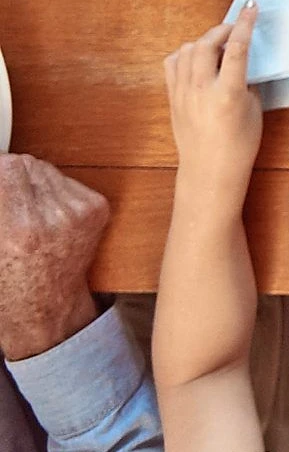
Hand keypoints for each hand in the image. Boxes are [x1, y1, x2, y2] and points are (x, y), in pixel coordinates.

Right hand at [0, 156, 110, 360]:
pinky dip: (53, 190)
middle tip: (5, 197)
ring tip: (22, 209)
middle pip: (26, 165)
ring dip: (31, 181)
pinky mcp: (96, 209)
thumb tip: (1, 171)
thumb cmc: (9, 281)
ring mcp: (80, 212)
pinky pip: (68, 181)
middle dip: (9, 176)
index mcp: (19, 230)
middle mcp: (54, 218)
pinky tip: (44, 213)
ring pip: (46, 169)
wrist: (45, 306)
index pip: (7, 169)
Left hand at [164, 9, 262, 199]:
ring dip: (204, 41)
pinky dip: (185, 54)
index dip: (246, 23)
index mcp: (228, 94)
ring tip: (218, 47)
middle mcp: (201, 90)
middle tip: (236, 29)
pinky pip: (173, 63)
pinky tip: (198, 60)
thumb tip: (240, 60)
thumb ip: (247, 80)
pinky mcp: (172, 97)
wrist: (210, 170)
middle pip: (207, 43)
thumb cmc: (240, 144)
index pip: (237, 48)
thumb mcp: (254, 109)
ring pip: (187, 50)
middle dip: (222, 29)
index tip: (252, 7)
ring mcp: (182, 93)